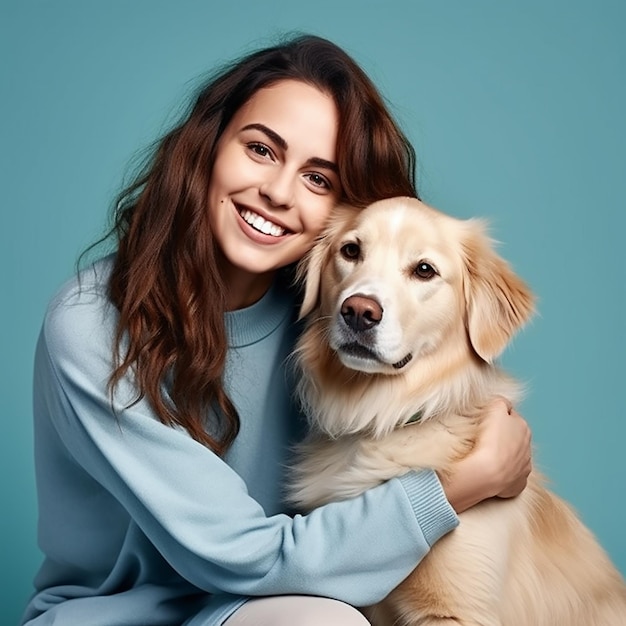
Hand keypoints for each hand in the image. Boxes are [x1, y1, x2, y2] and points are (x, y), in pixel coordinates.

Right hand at [440, 397, 531, 512]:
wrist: (486, 472)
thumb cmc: (489, 439)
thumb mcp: (494, 408)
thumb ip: (501, 401)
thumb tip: (503, 403)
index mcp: (523, 427)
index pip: (510, 416)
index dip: (497, 417)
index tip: (485, 421)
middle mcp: (527, 447)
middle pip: (513, 437)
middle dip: (502, 436)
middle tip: (484, 438)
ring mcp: (523, 467)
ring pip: (513, 457)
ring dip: (503, 455)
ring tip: (486, 456)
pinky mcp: (517, 485)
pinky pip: (510, 476)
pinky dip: (503, 474)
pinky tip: (491, 472)